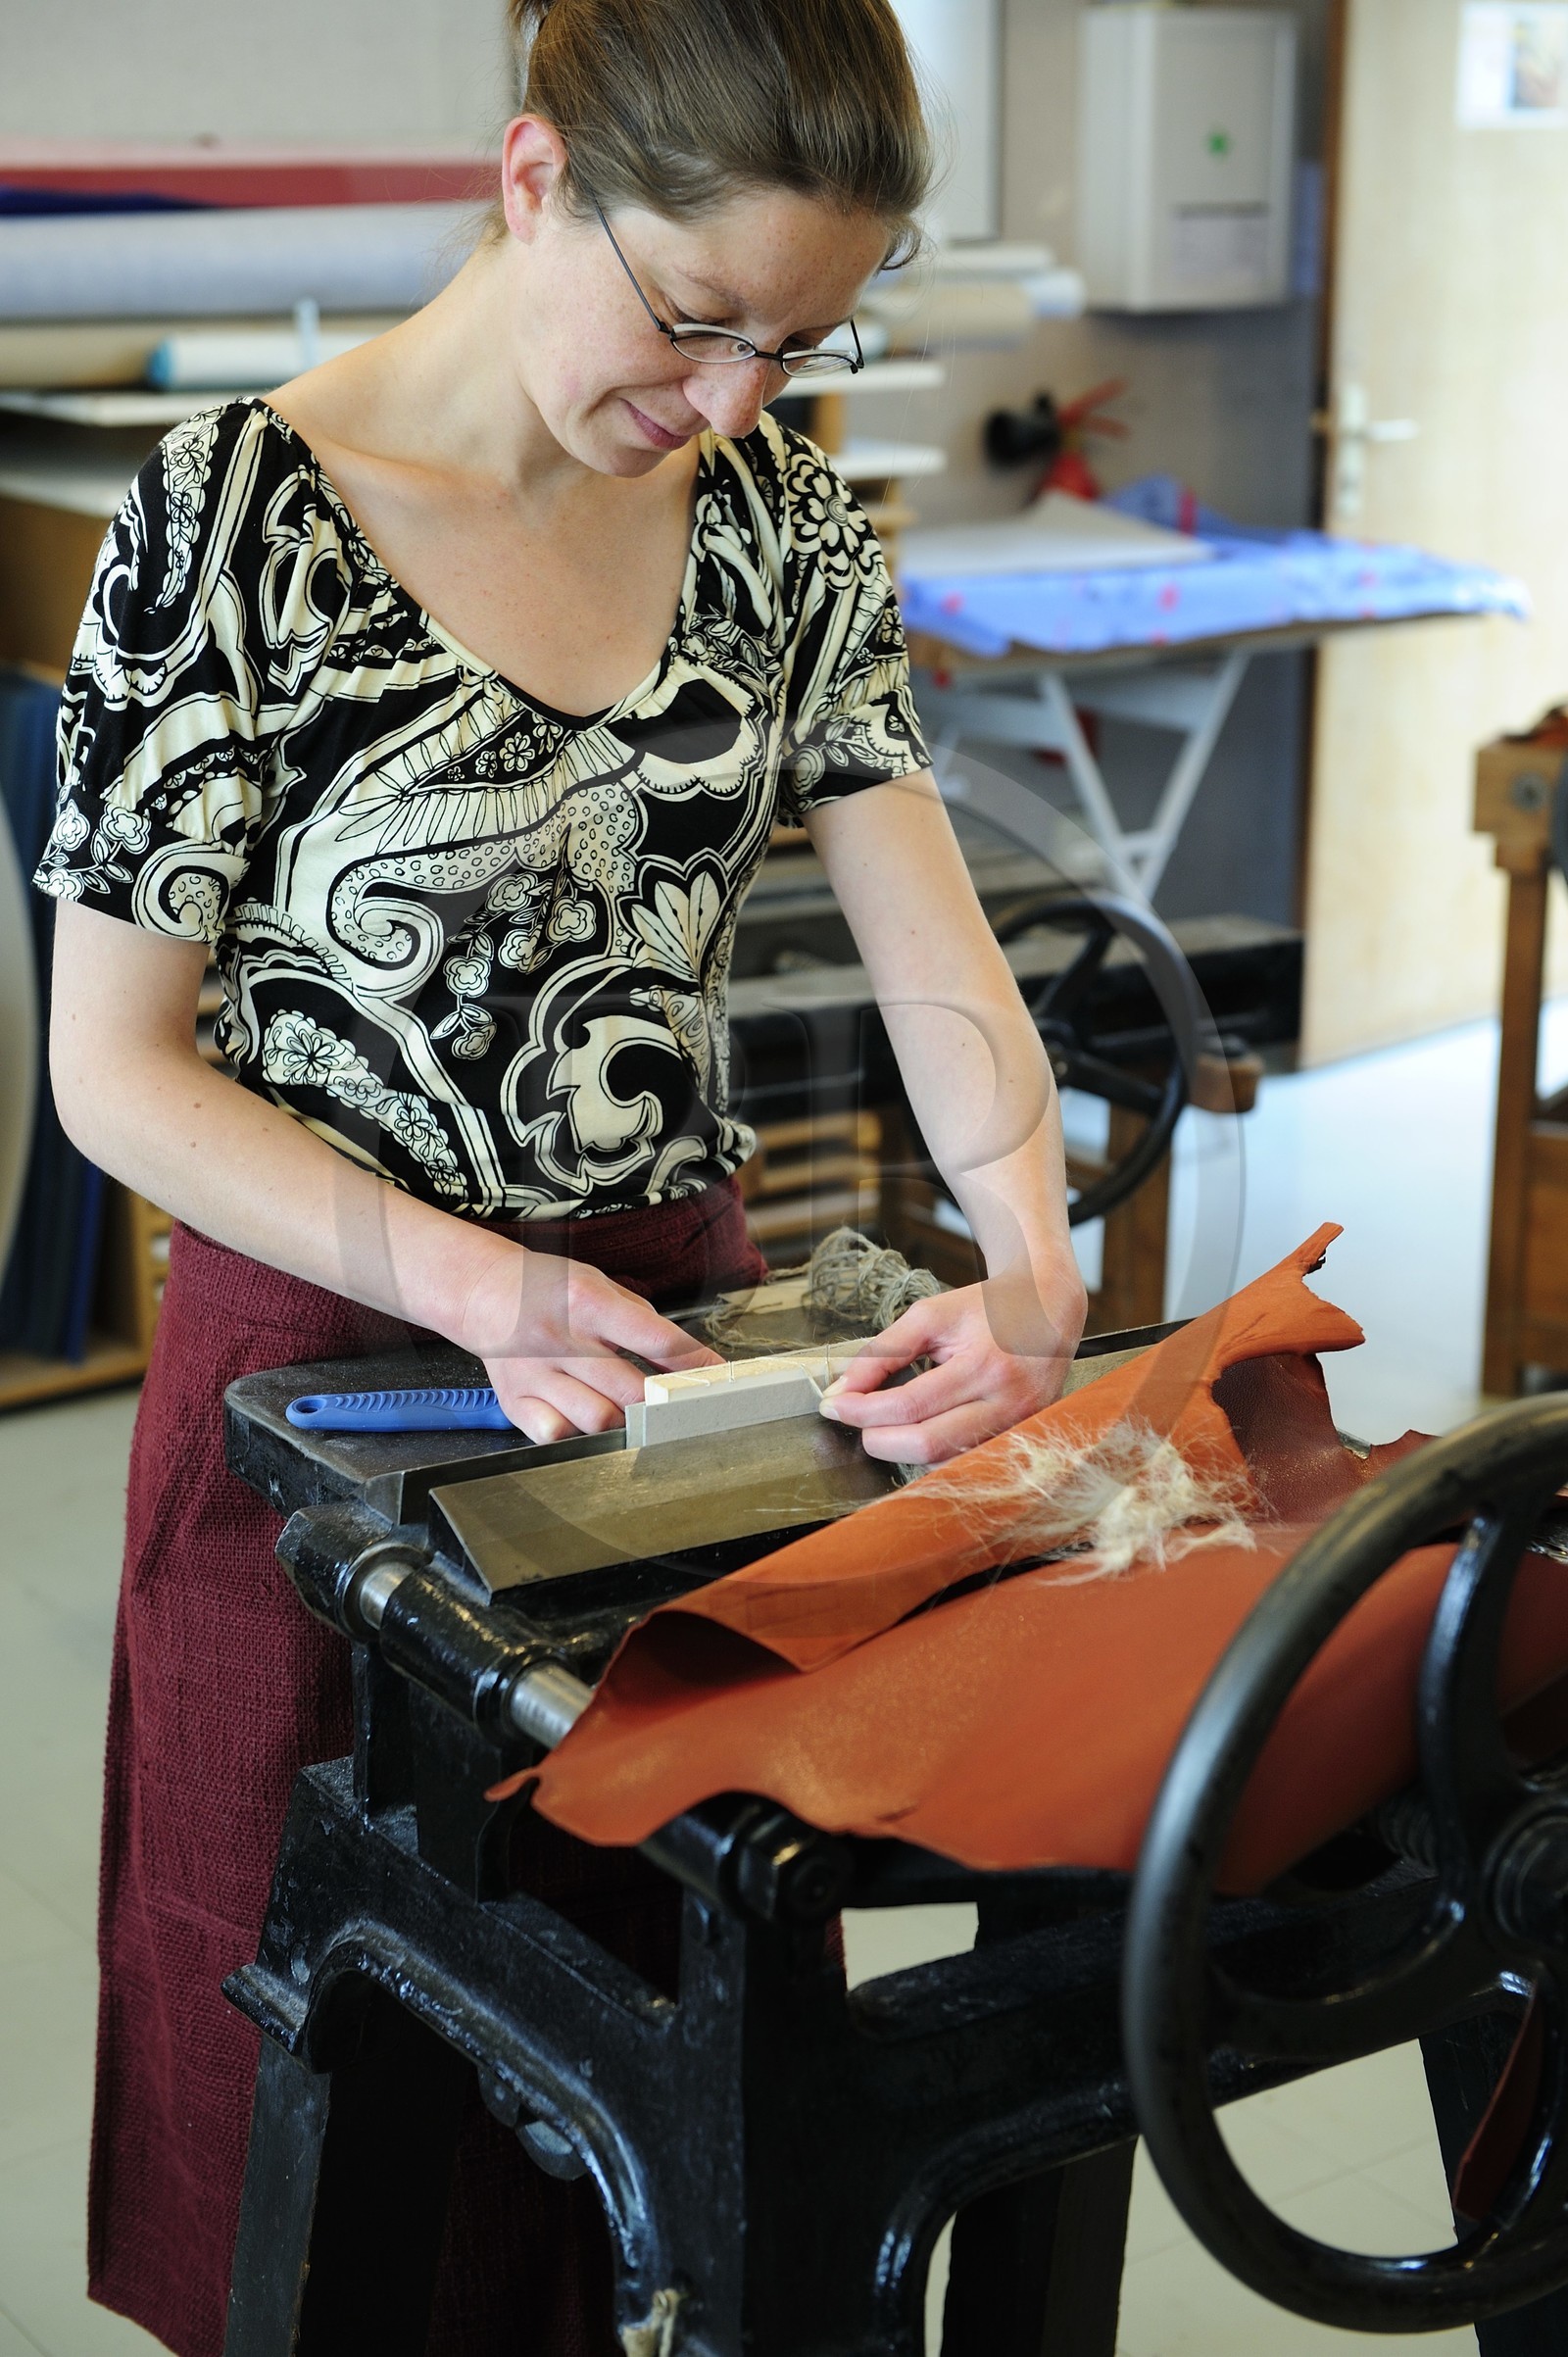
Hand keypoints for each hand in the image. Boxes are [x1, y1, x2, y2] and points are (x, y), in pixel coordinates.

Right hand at [458, 1244, 720, 1442]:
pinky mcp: (515, 1401)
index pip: (657, 1340)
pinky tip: (582, 1416)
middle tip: (677, 1405)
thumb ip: (642, 1322)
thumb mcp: (601, 1285)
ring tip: (628, 1408)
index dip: (695, 1364)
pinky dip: (578, 1432)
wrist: (483, 1292)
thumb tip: (686, 1362)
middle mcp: (560, 1339)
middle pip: (630, 1391)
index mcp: (588, 1302)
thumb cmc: (552, 1289)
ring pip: (597, 1420)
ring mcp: (534, 1374)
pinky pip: (556, 1434)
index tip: (718, 1378)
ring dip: (623, 1420)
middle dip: (662, 1402)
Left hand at [819, 1257, 1086, 1465]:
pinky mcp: (1022, 1438)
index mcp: (985, 1365)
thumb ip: (884, 1351)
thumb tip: (842, 1390)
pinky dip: (932, 1453)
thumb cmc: (989, 1309)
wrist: (1048, 1310)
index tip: (834, 1404)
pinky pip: (964, 1460)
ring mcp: (1019, 1427)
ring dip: (903, 1450)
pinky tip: (918, 1431)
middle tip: (855, 1420)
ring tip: (885, 1424)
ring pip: (945, 1462)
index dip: (863, 1409)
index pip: (910, 1405)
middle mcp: (1008, 1404)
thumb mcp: (931, 1315)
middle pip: (927, 1444)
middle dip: (878, 1439)